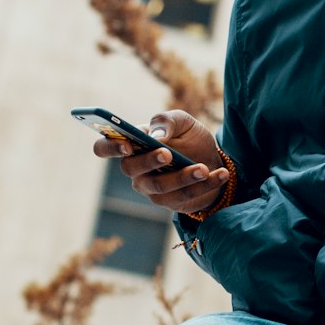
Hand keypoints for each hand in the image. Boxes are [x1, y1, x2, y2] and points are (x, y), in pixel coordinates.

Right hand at [92, 109, 231, 215]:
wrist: (213, 159)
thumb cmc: (189, 138)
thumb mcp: (182, 122)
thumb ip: (167, 121)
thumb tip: (156, 136)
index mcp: (132, 144)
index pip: (104, 147)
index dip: (109, 147)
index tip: (126, 144)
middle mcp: (136, 169)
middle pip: (131, 169)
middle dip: (149, 161)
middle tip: (167, 153)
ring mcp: (151, 188)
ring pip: (160, 187)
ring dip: (183, 176)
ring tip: (203, 168)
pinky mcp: (171, 203)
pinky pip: (185, 197)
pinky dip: (205, 185)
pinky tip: (221, 174)